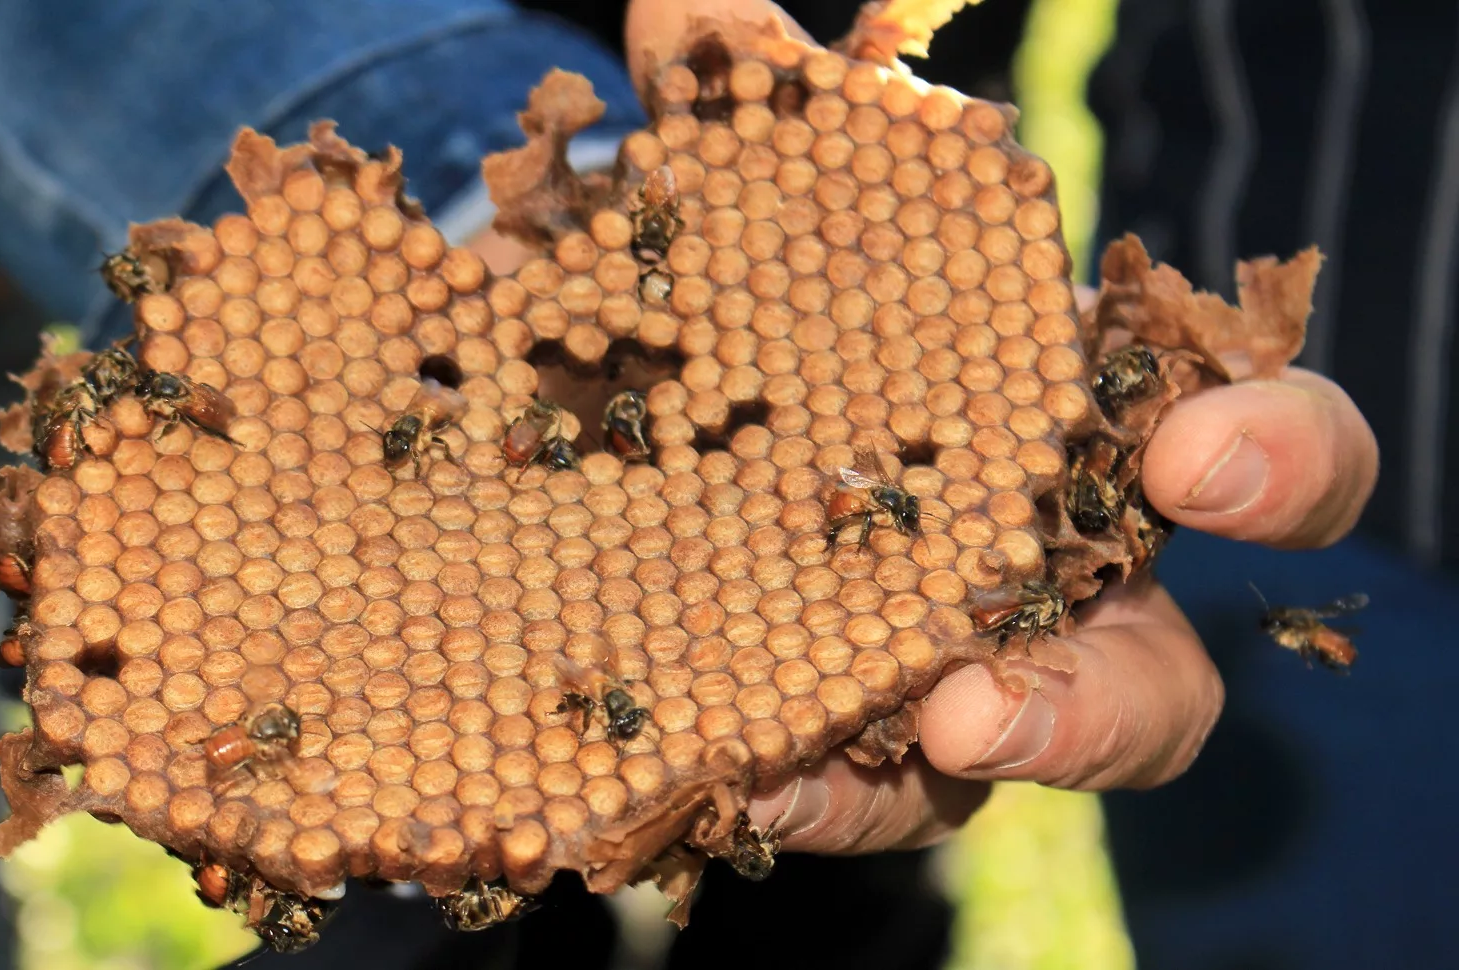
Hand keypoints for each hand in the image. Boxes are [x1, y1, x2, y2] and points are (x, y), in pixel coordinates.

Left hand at [610, 0, 1378, 850]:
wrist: (613, 416)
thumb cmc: (747, 300)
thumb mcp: (748, 208)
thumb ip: (754, 118)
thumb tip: (683, 6)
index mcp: (1076, 429)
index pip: (1244, 449)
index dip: (1262, 456)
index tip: (1190, 454)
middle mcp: (1035, 574)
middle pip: (1150, 680)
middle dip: (1105, 700)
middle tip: (995, 700)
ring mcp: (934, 672)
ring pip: (999, 768)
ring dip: (942, 777)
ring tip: (868, 763)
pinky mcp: (829, 738)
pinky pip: (848, 795)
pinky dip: (804, 789)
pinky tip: (734, 781)